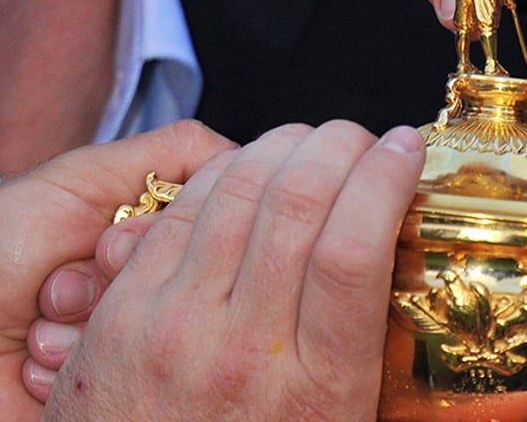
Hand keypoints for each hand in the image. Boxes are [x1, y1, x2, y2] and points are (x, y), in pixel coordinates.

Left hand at [0, 120, 234, 419]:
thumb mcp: (75, 180)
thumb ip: (167, 154)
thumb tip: (246, 151)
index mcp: (149, 240)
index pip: (211, 231)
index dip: (158, 237)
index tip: (108, 241)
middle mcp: (145, 292)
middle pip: (186, 283)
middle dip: (112, 280)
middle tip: (61, 283)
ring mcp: (128, 345)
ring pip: (154, 333)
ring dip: (81, 327)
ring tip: (37, 322)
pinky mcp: (110, 390)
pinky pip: (120, 377)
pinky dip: (65, 366)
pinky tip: (32, 361)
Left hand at [41, 121, 425, 419]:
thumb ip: (363, 348)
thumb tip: (397, 255)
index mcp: (320, 389)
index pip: (354, 251)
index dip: (384, 179)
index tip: (403, 148)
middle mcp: (247, 352)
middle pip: (298, 204)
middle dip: (337, 145)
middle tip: (358, 138)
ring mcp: (176, 328)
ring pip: (237, 193)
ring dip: (281, 144)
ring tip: (309, 141)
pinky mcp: (122, 315)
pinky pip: (178, 214)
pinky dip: (222, 174)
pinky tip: (247, 165)